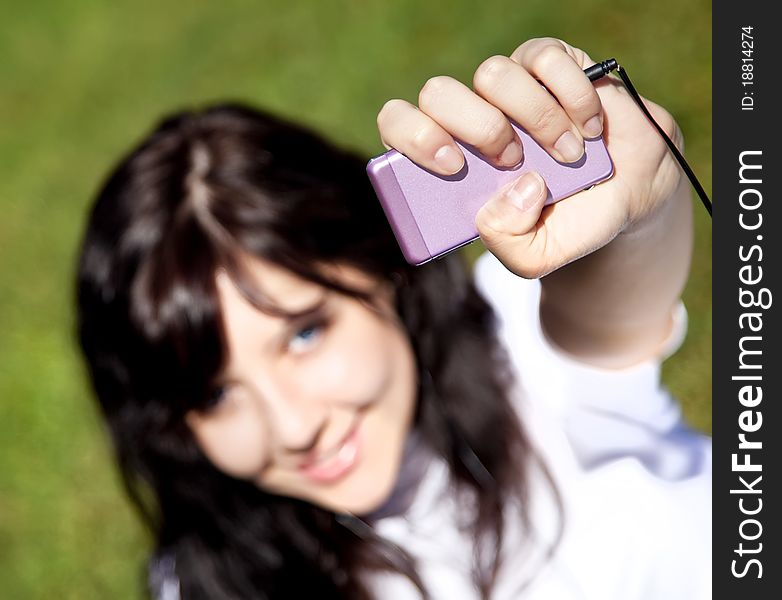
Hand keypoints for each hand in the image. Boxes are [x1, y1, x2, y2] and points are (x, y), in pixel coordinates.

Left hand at [376, 37, 684, 277]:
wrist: (626, 197)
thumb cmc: (565, 225)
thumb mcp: (533, 256)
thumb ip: (508, 242)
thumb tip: (514, 190)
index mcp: (447, 160)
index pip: (398, 125)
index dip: (414, 136)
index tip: (452, 164)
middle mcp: (469, 118)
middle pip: (438, 93)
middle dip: (480, 129)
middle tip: (514, 162)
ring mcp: (506, 89)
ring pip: (493, 73)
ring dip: (537, 119)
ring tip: (568, 154)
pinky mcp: (548, 65)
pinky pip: (545, 57)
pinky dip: (573, 94)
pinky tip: (590, 128)